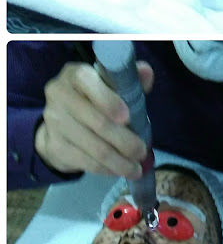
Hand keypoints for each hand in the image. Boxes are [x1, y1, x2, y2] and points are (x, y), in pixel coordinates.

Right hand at [34, 60, 153, 177]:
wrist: (60, 122)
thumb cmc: (96, 98)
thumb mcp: (112, 85)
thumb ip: (130, 80)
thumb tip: (146, 72)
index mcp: (76, 75)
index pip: (88, 83)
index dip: (108, 101)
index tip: (128, 117)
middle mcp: (60, 95)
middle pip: (96, 122)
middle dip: (124, 140)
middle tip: (142, 151)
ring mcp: (54, 122)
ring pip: (92, 147)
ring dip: (118, 161)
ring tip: (136, 169)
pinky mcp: (54, 145)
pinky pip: (85, 161)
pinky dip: (105, 169)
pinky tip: (119, 171)